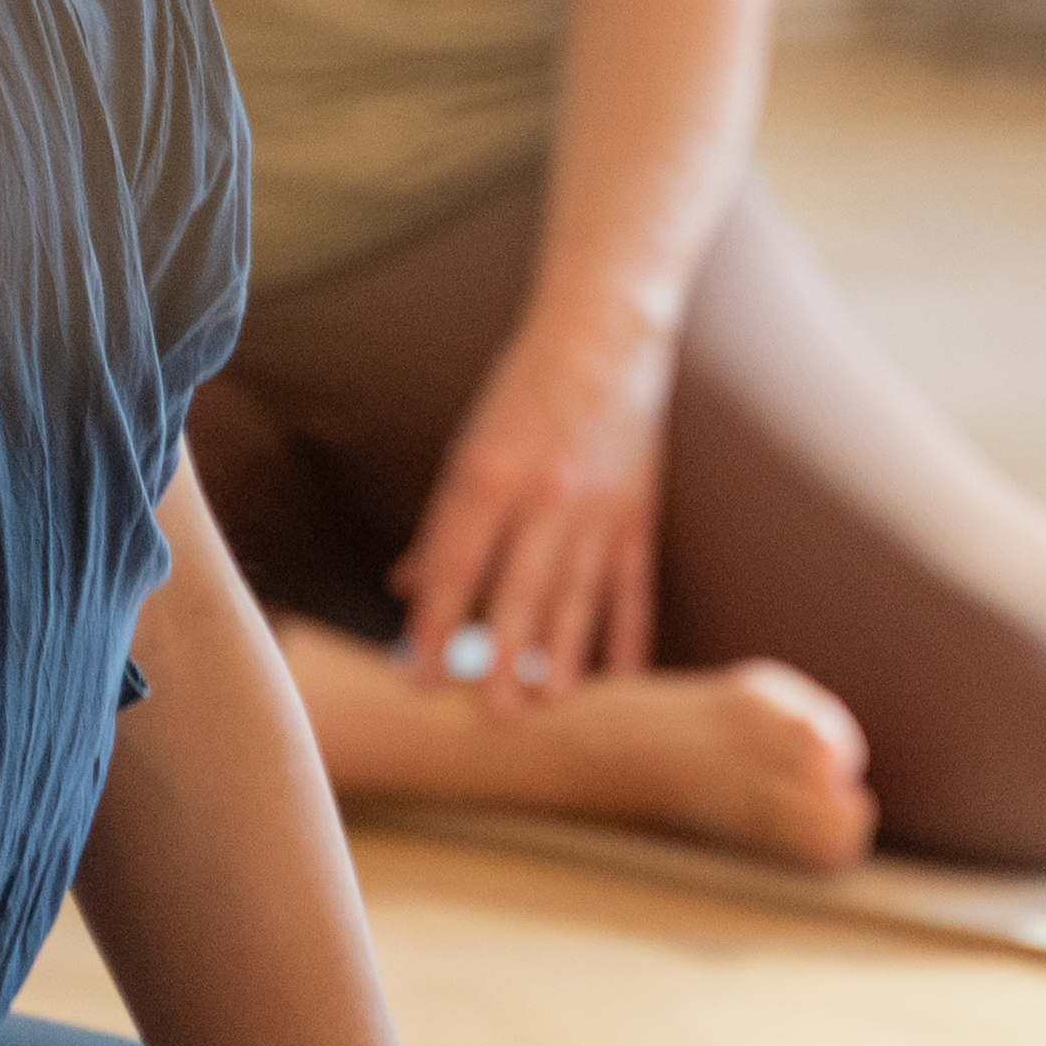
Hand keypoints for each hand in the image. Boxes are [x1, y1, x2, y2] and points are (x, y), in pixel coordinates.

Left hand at [393, 308, 672, 710]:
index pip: (456, 566)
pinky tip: (621, 677)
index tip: (417, 675)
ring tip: (546, 703)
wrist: (606, 333)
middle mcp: (547, 494)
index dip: (434, 624)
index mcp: (491, 473)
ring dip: (561, 655)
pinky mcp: (639, 512)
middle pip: (519, 590)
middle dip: (500, 656)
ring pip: (577, 596)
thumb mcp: (471, 444)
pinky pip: (632, 585)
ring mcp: (600, 507)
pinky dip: (628, 634)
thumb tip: (405, 584)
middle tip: (487, 712)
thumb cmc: (526, 387)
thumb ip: (442, 522)